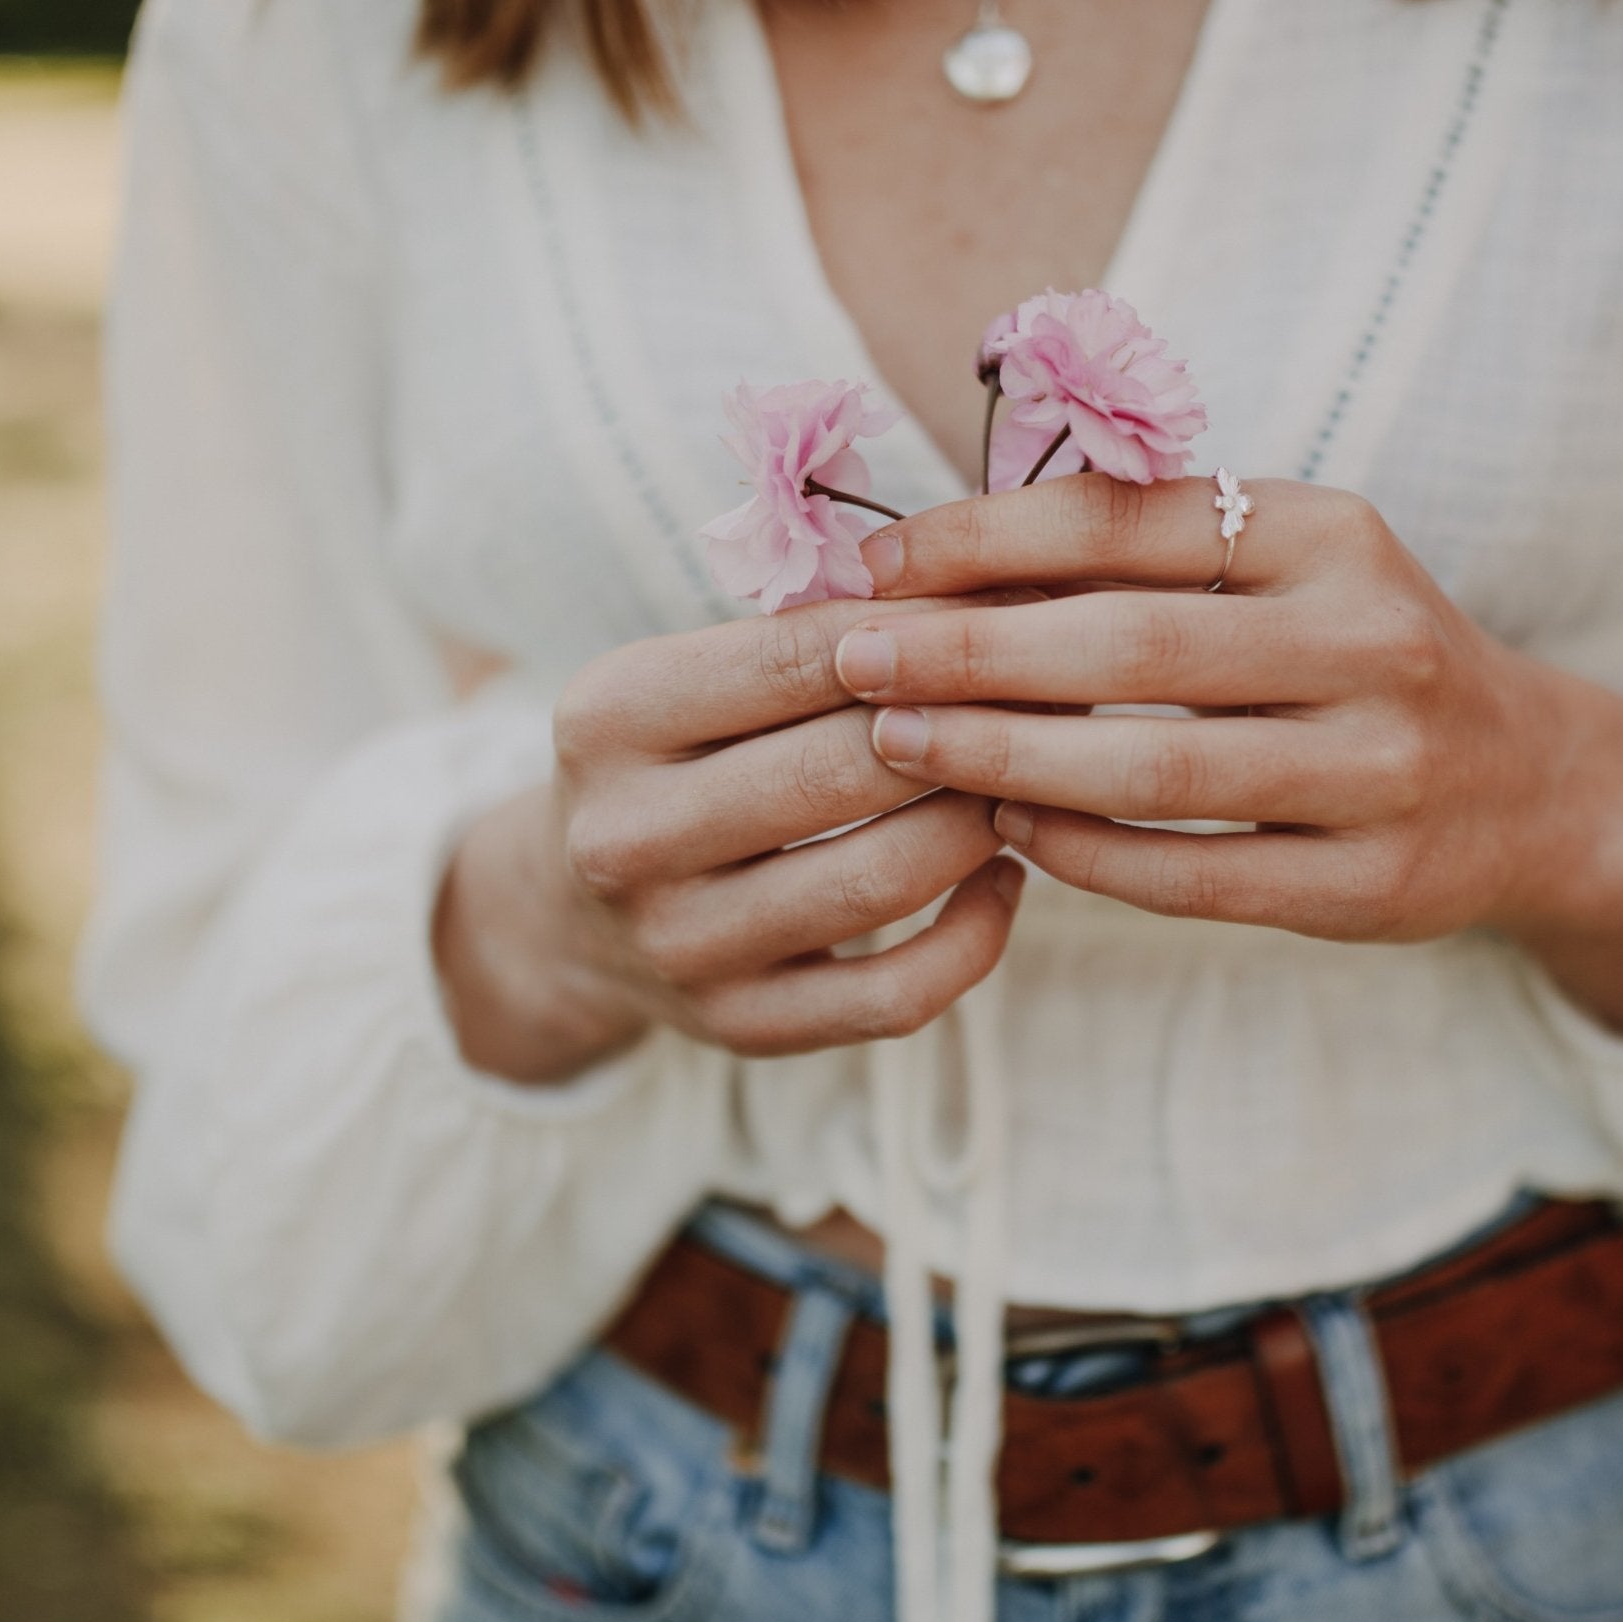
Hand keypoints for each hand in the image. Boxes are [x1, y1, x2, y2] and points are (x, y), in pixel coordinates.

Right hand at [433, 596, 1026, 1082]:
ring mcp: (680, 944)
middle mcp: (627, 836)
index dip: (927, 632)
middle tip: (1053, 696)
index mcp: (612, 717)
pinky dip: (974, 935)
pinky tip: (1002, 879)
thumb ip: (810, 638)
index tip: (1017, 612)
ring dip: (980, 824)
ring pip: (880, 880)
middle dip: (968, 726)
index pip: (799, 656)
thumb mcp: (691, 678)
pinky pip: (894, 994)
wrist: (570, 915)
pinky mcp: (738, 1025)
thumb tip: (990, 596)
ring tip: (1027, 780)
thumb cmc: (676, 761)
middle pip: (844, 768)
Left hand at [836, 477, 1622, 1035]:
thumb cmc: (1356, 659)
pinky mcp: (1373, 883)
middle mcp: (1370, 640)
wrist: (1533, 788)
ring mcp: (1382, 770)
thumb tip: (938, 563)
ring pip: (1159, 769)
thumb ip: (1146, 559)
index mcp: (1332, 534)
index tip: (873, 560)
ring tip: (900, 744)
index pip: (1127, 519)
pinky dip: (1087, 852)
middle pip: (1132, 647)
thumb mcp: (1286, 573)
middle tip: (851, 655)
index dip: (985, 537)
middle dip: (969, 652)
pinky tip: (1006, 827)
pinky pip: (1199, 875)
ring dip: (1007, 757)